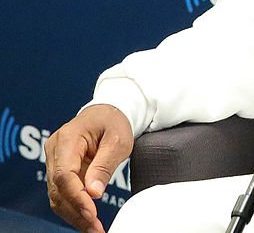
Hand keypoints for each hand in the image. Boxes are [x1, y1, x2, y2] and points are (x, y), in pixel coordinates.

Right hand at [45, 104, 133, 232]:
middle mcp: (55, 151)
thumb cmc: (114, 122)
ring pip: (57, 195)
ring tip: (93, 228)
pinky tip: (87, 219)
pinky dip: (74, 207)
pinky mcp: (59, 170)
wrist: (108, 113)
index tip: (92, 213)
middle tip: (95, 228)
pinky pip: (63, 193)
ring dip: (74, 214)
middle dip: (76, 211)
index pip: (64, 175)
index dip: (76, 197)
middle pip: (58, 189)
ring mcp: (54, 161)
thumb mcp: (118, 140)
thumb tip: (93, 193)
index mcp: (67, 138)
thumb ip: (105, 165)